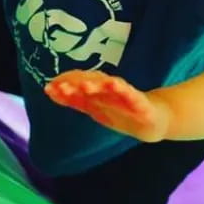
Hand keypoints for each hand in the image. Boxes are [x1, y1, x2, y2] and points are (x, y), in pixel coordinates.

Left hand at [44, 70, 170, 142]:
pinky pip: (131, 94)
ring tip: (85, 85)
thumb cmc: (121, 110)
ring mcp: (125, 94)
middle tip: (61, 87)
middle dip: (76, 84)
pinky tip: (114, 85)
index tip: (49, 87)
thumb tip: (49, 90)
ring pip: (110, 87)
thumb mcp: (95, 107)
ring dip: (98, 84)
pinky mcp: (141, 102)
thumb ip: (74, 99)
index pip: (79, 82)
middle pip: (92, 82)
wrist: (154, 120)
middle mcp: (109, 89)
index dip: (65, 84)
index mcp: (97, 91)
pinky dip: (123, 89)